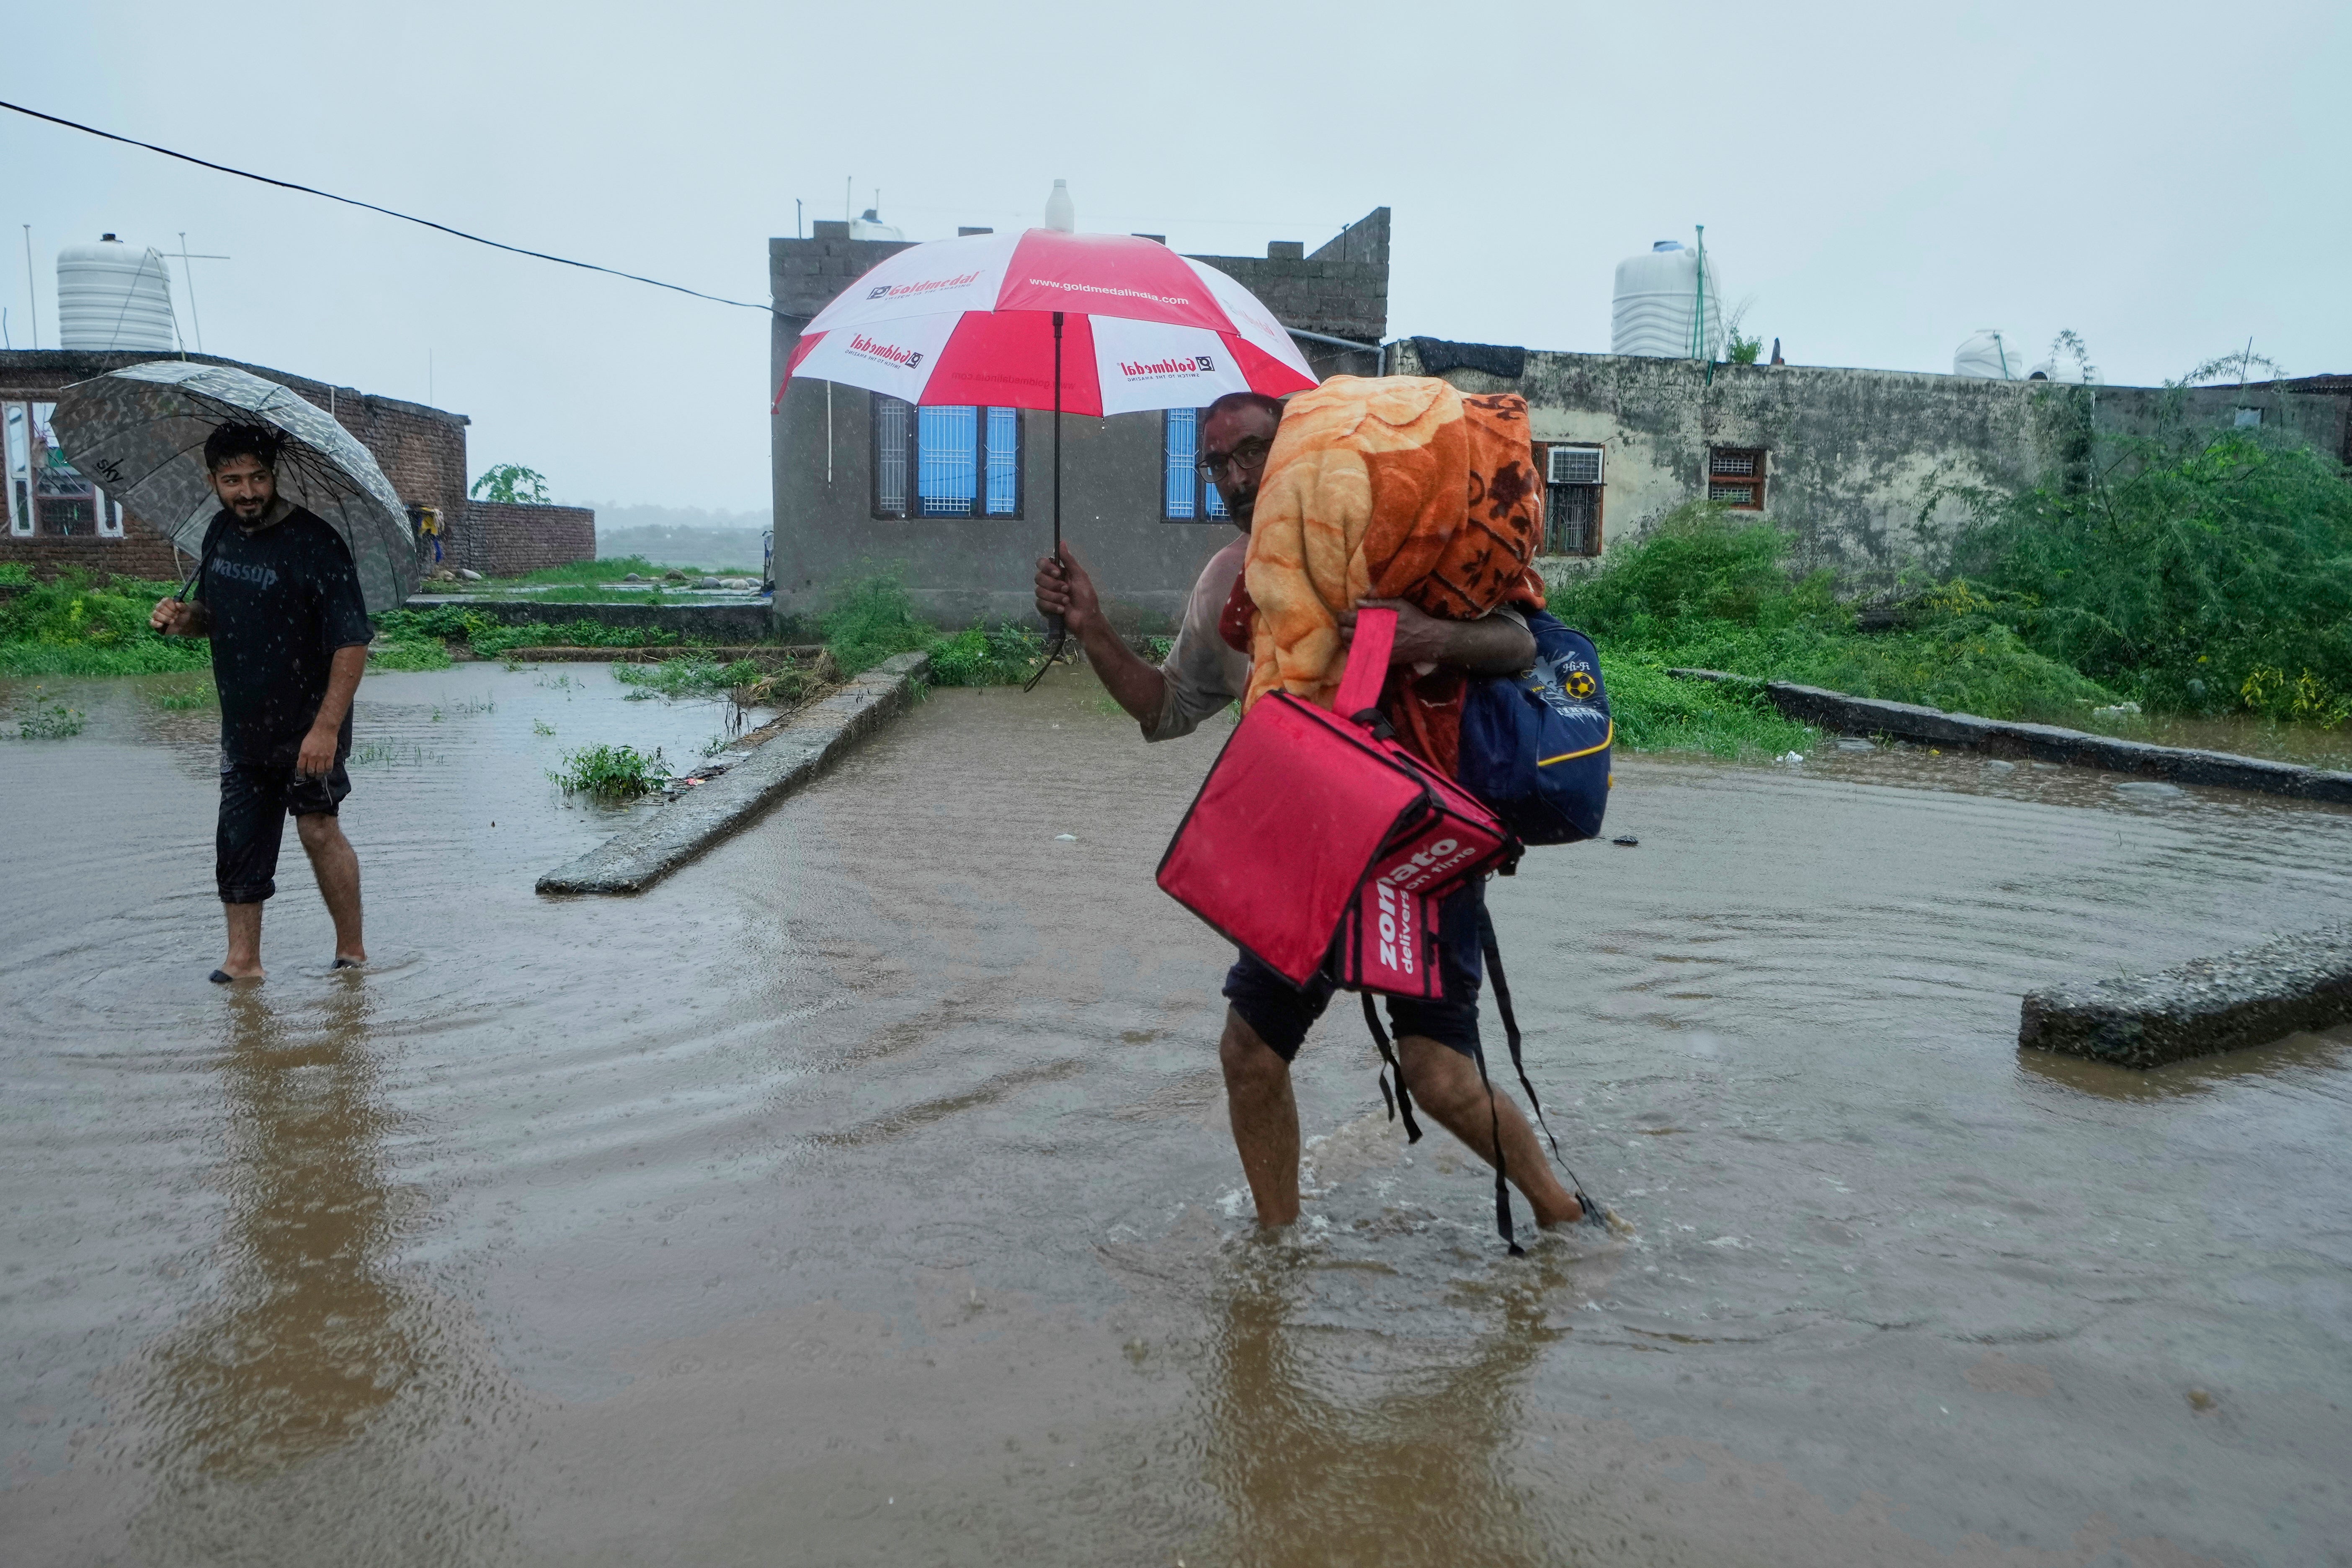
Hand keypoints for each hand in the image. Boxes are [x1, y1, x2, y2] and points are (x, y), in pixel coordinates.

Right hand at [151, 596, 200, 635]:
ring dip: (165, 618)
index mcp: (167, 602)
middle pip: (160, 607)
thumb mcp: (187, 611)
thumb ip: (183, 606)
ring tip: (172, 621)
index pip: (165, 601)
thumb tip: (177, 604)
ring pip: (156, 614)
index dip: (172, 606)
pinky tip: (161, 625)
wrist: (183, 626)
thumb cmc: (183, 616)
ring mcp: (157, 614)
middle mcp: (160, 607)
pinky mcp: (155, 622)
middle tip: (176, 617)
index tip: (177, 611)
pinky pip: (152, 622)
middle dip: (170, 613)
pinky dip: (156, 623)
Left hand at [296, 722, 338, 777]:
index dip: (301, 773)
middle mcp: (312, 757)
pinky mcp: (330, 757)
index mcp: (304, 753)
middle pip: (311, 771)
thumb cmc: (313, 736)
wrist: (324, 730)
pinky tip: (326, 772)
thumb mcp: (304, 745)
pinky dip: (327, 772)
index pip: (301, 767)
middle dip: (311, 775)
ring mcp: (322, 757)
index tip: (302, 775)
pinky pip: (329, 768)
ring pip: (320, 771)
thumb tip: (304, 763)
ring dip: (319, 775)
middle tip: (312, 775)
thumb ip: (303, 754)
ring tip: (319, 776)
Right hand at [1033, 543, 1103, 633]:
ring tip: (1066, 601)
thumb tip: (1062, 542)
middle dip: (1053, 585)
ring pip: (1039, 591)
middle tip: (1066, 590)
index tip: (1057, 573)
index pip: (1041, 563)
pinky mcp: (1045, 607)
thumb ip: (1069, 560)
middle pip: (1038, 577)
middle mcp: (1050, 581)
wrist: (1086, 618)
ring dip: (1055, 597)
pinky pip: (1040, 603)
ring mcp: (1046, 595)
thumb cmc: (1086, 596)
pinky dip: (1052, 606)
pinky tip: (1062, 610)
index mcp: (1058, 572)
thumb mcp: (1080, 576)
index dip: (1046, 567)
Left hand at [1337, 599, 1451, 665]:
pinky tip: (1357, 645)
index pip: (1349, 619)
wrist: (1429, 640)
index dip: (1342, 616)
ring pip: (1350, 647)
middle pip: (1346, 634)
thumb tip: (1358, 601)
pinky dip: (1355, 651)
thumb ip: (1378, 602)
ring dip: (1346, 640)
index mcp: (1375, 622)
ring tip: (1349, 634)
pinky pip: (1360, 657)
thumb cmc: (1415, 619)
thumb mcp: (1400, 604)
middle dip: (1341, 628)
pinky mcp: (1379, 660)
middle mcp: (1373, 638)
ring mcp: (1375, 651)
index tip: (1342, 614)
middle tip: (1343, 624)